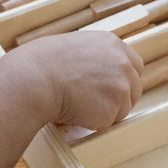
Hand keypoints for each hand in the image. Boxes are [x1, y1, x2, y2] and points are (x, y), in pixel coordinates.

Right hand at [6, 30, 142, 131]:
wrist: (32, 79)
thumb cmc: (41, 63)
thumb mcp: (74, 48)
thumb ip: (93, 58)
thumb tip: (96, 74)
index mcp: (112, 44)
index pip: (135, 65)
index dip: (124, 80)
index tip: (112, 89)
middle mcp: (122, 64)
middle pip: (134, 89)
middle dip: (119, 100)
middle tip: (96, 105)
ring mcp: (120, 87)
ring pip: (122, 109)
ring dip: (103, 113)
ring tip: (76, 105)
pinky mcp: (111, 110)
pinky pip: (106, 123)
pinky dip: (92, 123)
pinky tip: (74, 112)